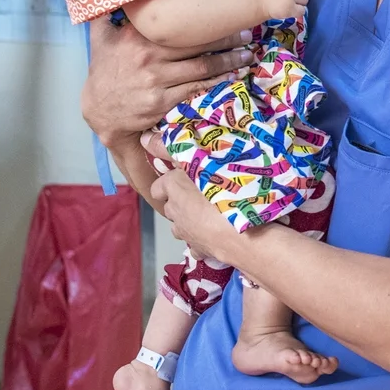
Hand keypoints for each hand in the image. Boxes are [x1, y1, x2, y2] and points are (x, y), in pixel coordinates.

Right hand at [81, 18, 253, 146]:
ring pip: (202, 68)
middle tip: (248, 33)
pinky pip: (196, 89)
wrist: (98, 111)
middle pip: (197, 45)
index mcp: (138, 37)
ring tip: (247, 55)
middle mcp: (149, 56)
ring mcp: (157, 80)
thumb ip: (105, 14)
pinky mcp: (163, 101)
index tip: (227, 15)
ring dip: (228, 62)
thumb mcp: (100, 39)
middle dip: (226, 39)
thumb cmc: (103, 71)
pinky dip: (216, 83)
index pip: (180, 26)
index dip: (206, 21)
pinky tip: (232, 77)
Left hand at [146, 138, 245, 263]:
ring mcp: (186, 233)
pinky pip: (195, 242)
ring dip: (191, 218)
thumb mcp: (202, 161)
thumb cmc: (227, 191)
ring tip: (212, 210)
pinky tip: (218, 230)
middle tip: (205, 189)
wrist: (244, 231)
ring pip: (182, 224)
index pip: (159, 186)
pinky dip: (202, 237)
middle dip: (182, 199)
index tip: (185, 177)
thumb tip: (145, 139)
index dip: (170, 181)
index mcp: (174, 188)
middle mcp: (175, 211)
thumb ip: (171, 149)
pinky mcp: (199, 249)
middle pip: (171, 204)